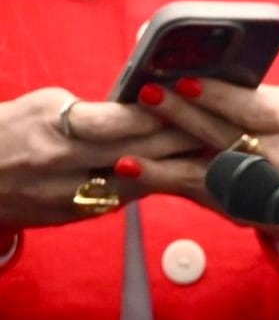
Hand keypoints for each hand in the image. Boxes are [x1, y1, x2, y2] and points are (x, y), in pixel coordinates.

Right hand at [0, 87, 202, 227]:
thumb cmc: (10, 128)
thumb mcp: (44, 105)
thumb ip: (93, 110)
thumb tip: (143, 108)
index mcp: (53, 128)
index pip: (120, 123)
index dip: (160, 115)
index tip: (192, 103)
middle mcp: (62, 165)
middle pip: (137, 154)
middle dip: (180, 142)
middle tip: (218, 130)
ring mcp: (69, 196)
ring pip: (137, 184)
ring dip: (175, 169)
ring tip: (210, 153)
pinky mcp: (74, 216)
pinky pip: (122, 200)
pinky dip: (151, 185)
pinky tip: (179, 176)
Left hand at [137, 78, 278, 227]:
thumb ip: (259, 100)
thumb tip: (214, 79)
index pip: (244, 103)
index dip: (212, 92)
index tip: (183, 78)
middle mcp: (272, 152)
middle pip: (219, 129)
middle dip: (180, 112)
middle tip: (147, 94)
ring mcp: (254, 182)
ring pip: (201, 162)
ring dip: (162, 150)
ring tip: (129, 135)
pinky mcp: (239, 205)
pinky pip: (195, 189)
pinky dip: (162, 178)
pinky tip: (133, 168)